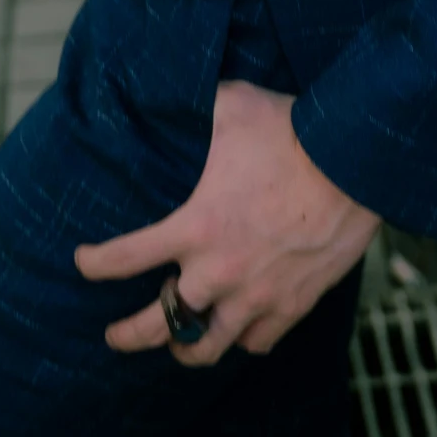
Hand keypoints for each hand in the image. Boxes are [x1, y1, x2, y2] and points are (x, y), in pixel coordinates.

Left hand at [74, 78, 379, 365]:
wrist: (353, 166)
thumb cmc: (290, 132)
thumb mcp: (233, 106)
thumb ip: (196, 108)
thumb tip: (168, 88)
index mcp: (195, 227)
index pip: (126, 257)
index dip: (96, 264)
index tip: (83, 263)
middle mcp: (219, 271)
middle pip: (159, 324)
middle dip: (128, 334)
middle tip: (113, 336)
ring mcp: (256, 296)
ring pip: (206, 346)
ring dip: (184, 348)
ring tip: (174, 347)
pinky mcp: (292, 307)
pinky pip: (257, 342)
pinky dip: (243, 339)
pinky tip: (237, 331)